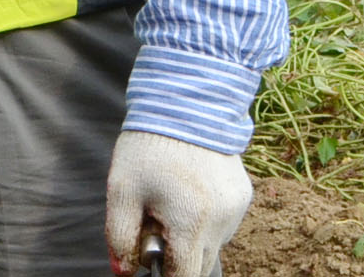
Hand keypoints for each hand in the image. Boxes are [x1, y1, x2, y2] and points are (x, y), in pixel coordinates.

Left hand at [106, 129, 251, 275]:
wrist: (185, 103)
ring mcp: (236, 210)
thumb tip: (123, 272)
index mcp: (191, 223)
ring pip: (213, 245)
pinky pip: (224, 223)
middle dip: (176, 257)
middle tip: (152, 223)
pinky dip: (205, 220)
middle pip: (200, 265)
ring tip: (168, 202)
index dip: (165, 276)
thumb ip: (120, 235)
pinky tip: (187, 193)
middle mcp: (222, 222)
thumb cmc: (148, 147)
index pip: (184, 276)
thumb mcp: (122, 190)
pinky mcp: (243, 196)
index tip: (149, 262)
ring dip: (192, 238)